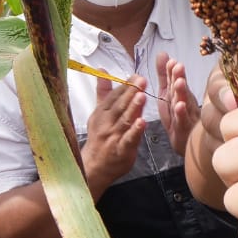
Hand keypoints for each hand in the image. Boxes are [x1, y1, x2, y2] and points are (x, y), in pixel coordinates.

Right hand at [81, 75, 146, 198]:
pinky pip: (129, 139)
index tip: (136, 76)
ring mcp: (113, 136)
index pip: (114, 96)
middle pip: (120, 106)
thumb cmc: (100, 137)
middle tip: (142, 80)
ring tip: (142, 96)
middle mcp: (106, 123)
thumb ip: (104, 92)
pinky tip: (143, 123)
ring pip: (125, 120)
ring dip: (133, 108)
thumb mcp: (99, 113)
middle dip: (131, 92)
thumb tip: (102, 71)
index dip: (126, 86)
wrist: (94, 166)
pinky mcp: (121, 150)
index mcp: (102, 112)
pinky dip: (135, 131)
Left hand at [155, 52, 197, 154]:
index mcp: (178, 93)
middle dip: (179, 77)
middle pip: (181, 89)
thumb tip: (163, 53)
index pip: (176, 80)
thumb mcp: (167, 93)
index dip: (174, 71)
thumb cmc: (176, 116)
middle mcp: (185, 102)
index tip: (172, 61)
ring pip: (184, 103)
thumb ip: (165, 75)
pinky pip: (183, 121)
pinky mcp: (184, 129)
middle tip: (178, 66)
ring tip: (179, 82)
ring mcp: (186, 115)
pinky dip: (182, 114)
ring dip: (182, 93)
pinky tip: (179, 106)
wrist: (184, 141)